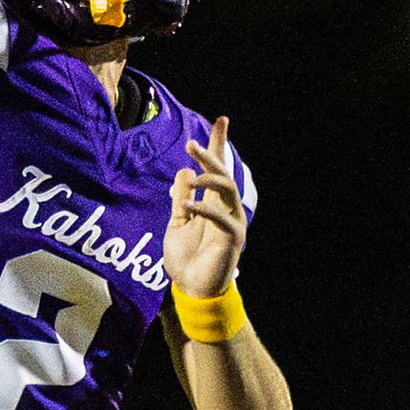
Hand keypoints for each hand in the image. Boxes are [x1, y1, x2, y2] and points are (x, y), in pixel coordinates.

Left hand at [164, 116, 248, 298]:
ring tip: (190, 178)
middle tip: (191, 144)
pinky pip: (222, 217)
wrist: (191, 289)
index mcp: (212, 202)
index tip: (221, 119)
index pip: (217, 168)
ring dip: (209, 179)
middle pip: (223, 174)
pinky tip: (189, 205)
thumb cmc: (185, 258)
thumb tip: (184, 170)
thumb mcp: (177, 223)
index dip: (218, 144)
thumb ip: (181, 199)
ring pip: (228, 189)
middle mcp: (225, 208)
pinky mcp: (232, 239)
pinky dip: (205, 208)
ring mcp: (231, 222)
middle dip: (210, 155)